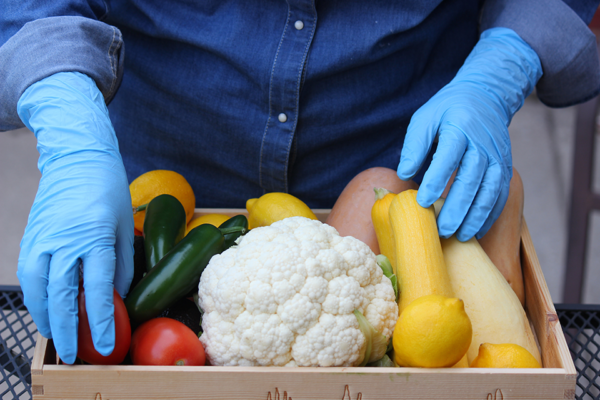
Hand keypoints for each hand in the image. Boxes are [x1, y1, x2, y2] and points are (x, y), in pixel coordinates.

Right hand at [16, 72, 133, 363]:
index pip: (98, 288)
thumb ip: (122, 263)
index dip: (102, 321)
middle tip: (72, 354)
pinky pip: (29, 275)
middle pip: (63, 295)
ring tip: (57, 337)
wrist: (76, 157)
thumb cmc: (107, 189)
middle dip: (68, 330)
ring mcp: (42, 239)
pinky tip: (44, 309)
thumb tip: (117, 296)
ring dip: (47, 317)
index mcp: (94, 236)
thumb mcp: (125, 225)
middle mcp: (64, 240)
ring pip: (39, 289)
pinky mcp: (30, 237)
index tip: (105, 345)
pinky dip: (35, 296)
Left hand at [397, 28, 541, 240]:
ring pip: (489, 191)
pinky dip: (490, 215)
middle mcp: (483, 144)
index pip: (449, 157)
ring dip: (475, 217)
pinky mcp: (506, 168)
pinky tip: (476, 231)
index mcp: (460, 128)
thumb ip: (415, 144)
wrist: (487, 97)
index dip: (436, 181)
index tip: (422, 202)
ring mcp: (498, 158)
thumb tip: (403, 174)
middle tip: (442, 230)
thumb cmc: (449, 110)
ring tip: (459, 237)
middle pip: (471, 180)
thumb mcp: (426, 117)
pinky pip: (500, 195)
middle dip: (457, 208)